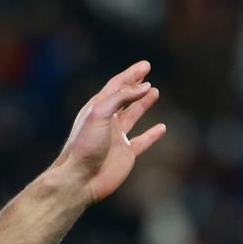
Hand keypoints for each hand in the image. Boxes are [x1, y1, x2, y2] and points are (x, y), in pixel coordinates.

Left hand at [54, 60, 165, 205]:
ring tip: (154, 91)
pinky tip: (161, 128)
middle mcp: (107, 121)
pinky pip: (142, 141)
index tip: (146, 65)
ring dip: (143, 103)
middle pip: (124, 98)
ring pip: (133, 115)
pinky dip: (152, 134)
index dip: (131, 75)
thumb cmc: (85, 145)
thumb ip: (121, 98)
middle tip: (147, 71)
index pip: (117, 86)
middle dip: (135, 84)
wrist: (80, 178)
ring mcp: (117, 137)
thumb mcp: (100, 114)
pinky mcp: (125, 154)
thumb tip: (144, 86)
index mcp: (97, 109)